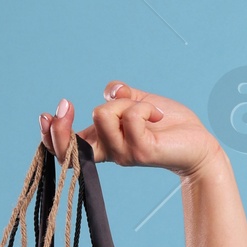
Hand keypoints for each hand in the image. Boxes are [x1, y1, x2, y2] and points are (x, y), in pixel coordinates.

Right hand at [38, 83, 221, 180]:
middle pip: (70, 145)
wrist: (199, 144)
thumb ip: (121, 96)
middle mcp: (110, 152)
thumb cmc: (169, 125)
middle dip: (60, 126)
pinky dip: (144, 107)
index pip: (67, 147)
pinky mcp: (142, 152)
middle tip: (66, 104)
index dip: (51, 134)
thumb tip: (109, 91)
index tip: (48, 114)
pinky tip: (158, 116)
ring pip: (103, 115)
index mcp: (104, 142)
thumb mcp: (139, 103)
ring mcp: (124, 154)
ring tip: (147, 111)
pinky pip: (131, 115)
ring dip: (125, 103)